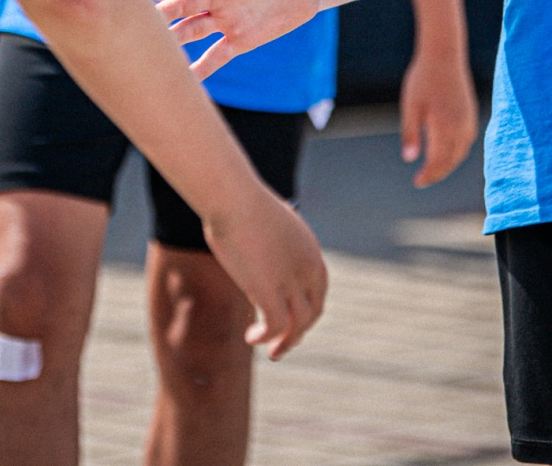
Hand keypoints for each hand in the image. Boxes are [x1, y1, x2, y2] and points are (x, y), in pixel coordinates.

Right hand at [151, 0, 322, 80]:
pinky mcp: (240, 40)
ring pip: (194, 30)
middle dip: (166, 14)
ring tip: (158, 52)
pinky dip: (202, 67)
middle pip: (185, 6)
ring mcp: (226, 19)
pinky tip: (186, 79)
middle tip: (146, 24)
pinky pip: (216, 55)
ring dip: (177, 40)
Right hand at [199, 184, 327, 360]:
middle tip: (283, 346)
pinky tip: (251, 338)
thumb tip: (256, 247)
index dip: (308, 308)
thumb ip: (268, 241)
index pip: (319, 289)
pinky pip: (275, 326)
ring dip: (286, 343)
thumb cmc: (239, 201)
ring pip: (298, 325)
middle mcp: (308, 267)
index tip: (293, 320)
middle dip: (300, 332)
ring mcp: (291, 281)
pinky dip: (266, 338)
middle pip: (313, 311)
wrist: (233, 197)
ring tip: (272, 353)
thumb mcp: (263, 222)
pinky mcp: (271, 291)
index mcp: (310, 249)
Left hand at [399, 45, 477, 187]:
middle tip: (422, 180)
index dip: (428, 175)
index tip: (417, 182)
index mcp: (444, 126)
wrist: (444, 54)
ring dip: (448, 163)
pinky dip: (457, 151)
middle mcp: (460, 126)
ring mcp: (468, 120)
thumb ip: (410, 134)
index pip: (438, 161)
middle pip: (451, 161)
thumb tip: (410, 159)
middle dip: (438, 173)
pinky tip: (446, 150)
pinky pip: (467, 140)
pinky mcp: (471, 113)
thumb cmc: (423, 79)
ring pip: (461, 152)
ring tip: (433, 168)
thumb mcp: (410, 107)